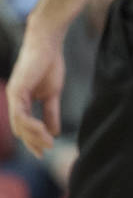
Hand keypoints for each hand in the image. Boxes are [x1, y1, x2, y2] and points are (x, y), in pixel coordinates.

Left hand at [6, 22, 65, 156]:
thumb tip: (54, 131)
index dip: (33, 140)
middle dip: (33, 142)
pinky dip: (29, 124)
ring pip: (19, 124)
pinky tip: (41, 130)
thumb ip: (51, 112)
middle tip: (46, 152)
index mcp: (22, 102)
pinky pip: (20, 114)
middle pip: (20, 129)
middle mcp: (15, 101)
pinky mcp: (16, 91)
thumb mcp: (53, 94)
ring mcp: (14, 96)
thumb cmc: (50, 64)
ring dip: (33, 136)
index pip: (25, 127)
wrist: (48, 45)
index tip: (44, 152)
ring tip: (47, 143)